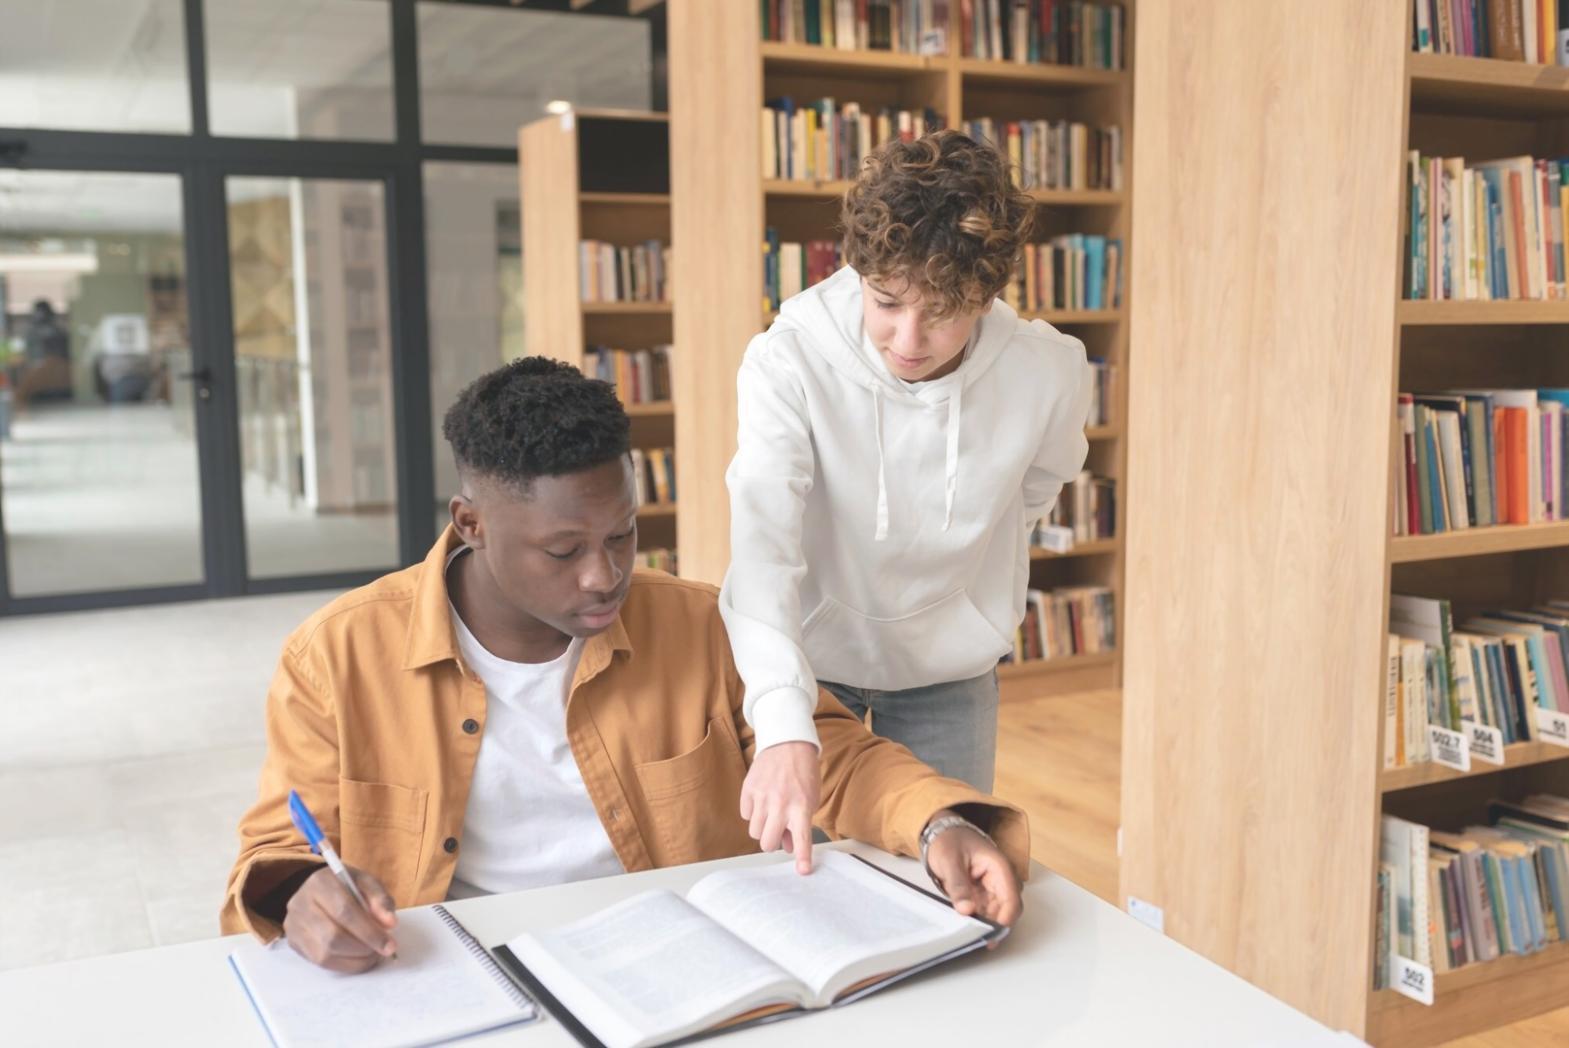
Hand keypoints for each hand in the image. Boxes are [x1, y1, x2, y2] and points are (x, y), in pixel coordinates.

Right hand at [282, 865, 398, 972]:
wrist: (319, 891)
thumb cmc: (347, 887)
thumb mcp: (366, 883)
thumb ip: (380, 900)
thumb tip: (390, 923)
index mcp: (320, 882)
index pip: (344, 911)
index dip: (369, 931)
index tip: (390, 944)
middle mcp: (300, 903)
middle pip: (332, 936)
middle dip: (363, 948)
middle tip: (383, 951)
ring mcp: (293, 925)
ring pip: (325, 954)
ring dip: (355, 959)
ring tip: (372, 953)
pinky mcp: (294, 943)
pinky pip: (319, 962)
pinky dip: (344, 964)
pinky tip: (358, 958)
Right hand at [740, 740, 820, 873]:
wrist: (788, 744)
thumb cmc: (803, 775)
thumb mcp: (809, 799)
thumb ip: (799, 824)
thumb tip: (788, 848)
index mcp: (801, 806)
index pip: (802, 837)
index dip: (803, 857)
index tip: (803, 871)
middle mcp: (781, 803)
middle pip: (768, 842)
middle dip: (772, 843)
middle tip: (778, 833)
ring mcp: (762, 796)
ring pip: (755, 832)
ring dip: (763, 828)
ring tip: (770, 813)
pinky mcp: (748, 789)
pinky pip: (746, 815)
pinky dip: (753, 813)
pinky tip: (762, 801)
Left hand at [924, 817, 1023, 927]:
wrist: (940, 831)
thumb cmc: (948, 840)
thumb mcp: (950, 861)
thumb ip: (958, 885)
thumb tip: (967, 910)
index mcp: (999, 866)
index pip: (1011, 898)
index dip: (1004, 918)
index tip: (991, 934)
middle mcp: (1001, 878)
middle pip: (1007, 909)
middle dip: (995, 925)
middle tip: (978, 939)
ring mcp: (992, 887)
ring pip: (997, 912)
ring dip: (986, 923)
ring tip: (970, 934)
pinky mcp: (983, 893)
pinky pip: (985, 911)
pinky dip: (978, 919)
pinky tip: (967, 926)